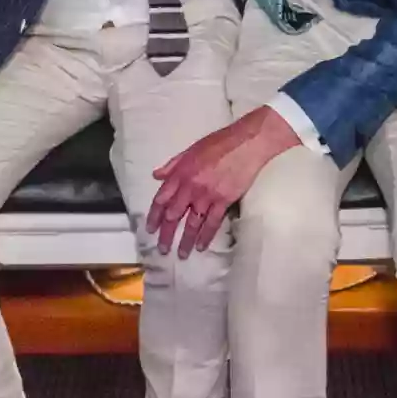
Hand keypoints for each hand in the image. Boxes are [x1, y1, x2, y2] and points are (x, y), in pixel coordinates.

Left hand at [145, 107, 298, 258]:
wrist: (246, 143)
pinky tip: (201, 246)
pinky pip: (212, 223)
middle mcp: (190, 186)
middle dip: (166, 233)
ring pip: (192, 223)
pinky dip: (206, 236)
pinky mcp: (224, 201)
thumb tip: (156, 176)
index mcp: (180, 173)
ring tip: (181, 254)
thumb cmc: (219, 143)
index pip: (162, 198)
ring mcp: (207, 195)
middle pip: (174, 214)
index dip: (154, 215)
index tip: (150, 228)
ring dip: (185, 240)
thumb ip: (173, 164)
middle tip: (162, 249)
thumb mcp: (191, 149)